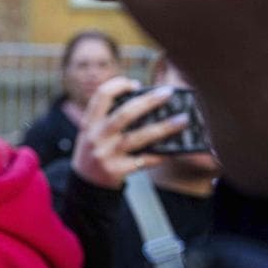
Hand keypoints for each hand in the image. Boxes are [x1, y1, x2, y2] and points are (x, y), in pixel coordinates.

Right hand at [72, 76, 188, 188]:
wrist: (85, 183)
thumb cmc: (96, 150)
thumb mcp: (92, 131)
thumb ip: (110, 117)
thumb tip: (148, 102)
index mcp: (89, 122)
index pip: (101, 96)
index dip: (119, 85)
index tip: (136, 84)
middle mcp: (96, 137)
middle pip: (124, 115)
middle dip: (148, 101)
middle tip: (167, 93)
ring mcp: (106, 155)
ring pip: (138, 138)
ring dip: (163, 128)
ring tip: (182, 120)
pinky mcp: (117, 170)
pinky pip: (144, 160)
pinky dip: (161, 154)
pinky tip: (175, 149)